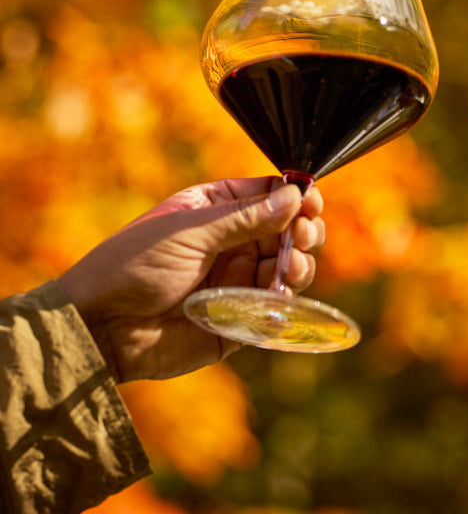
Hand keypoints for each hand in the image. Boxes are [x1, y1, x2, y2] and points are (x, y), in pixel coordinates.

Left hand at [58, 177, 325, 382]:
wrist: (101, 328)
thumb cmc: (134, 265)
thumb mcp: (191, 232)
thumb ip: (245, 218)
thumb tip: (294, 197)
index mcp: (216, 210)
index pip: (268, 195)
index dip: (295, 197)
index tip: (311, 202)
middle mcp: (231, 242)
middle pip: (286, 230)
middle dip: (302, 231)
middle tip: (302, 236)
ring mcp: (236, 279)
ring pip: (287, 267)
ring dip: (298, 264)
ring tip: (290, 268)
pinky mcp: (239, 318)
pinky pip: (275, 306)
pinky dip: (285, 299)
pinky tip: (280, 294)